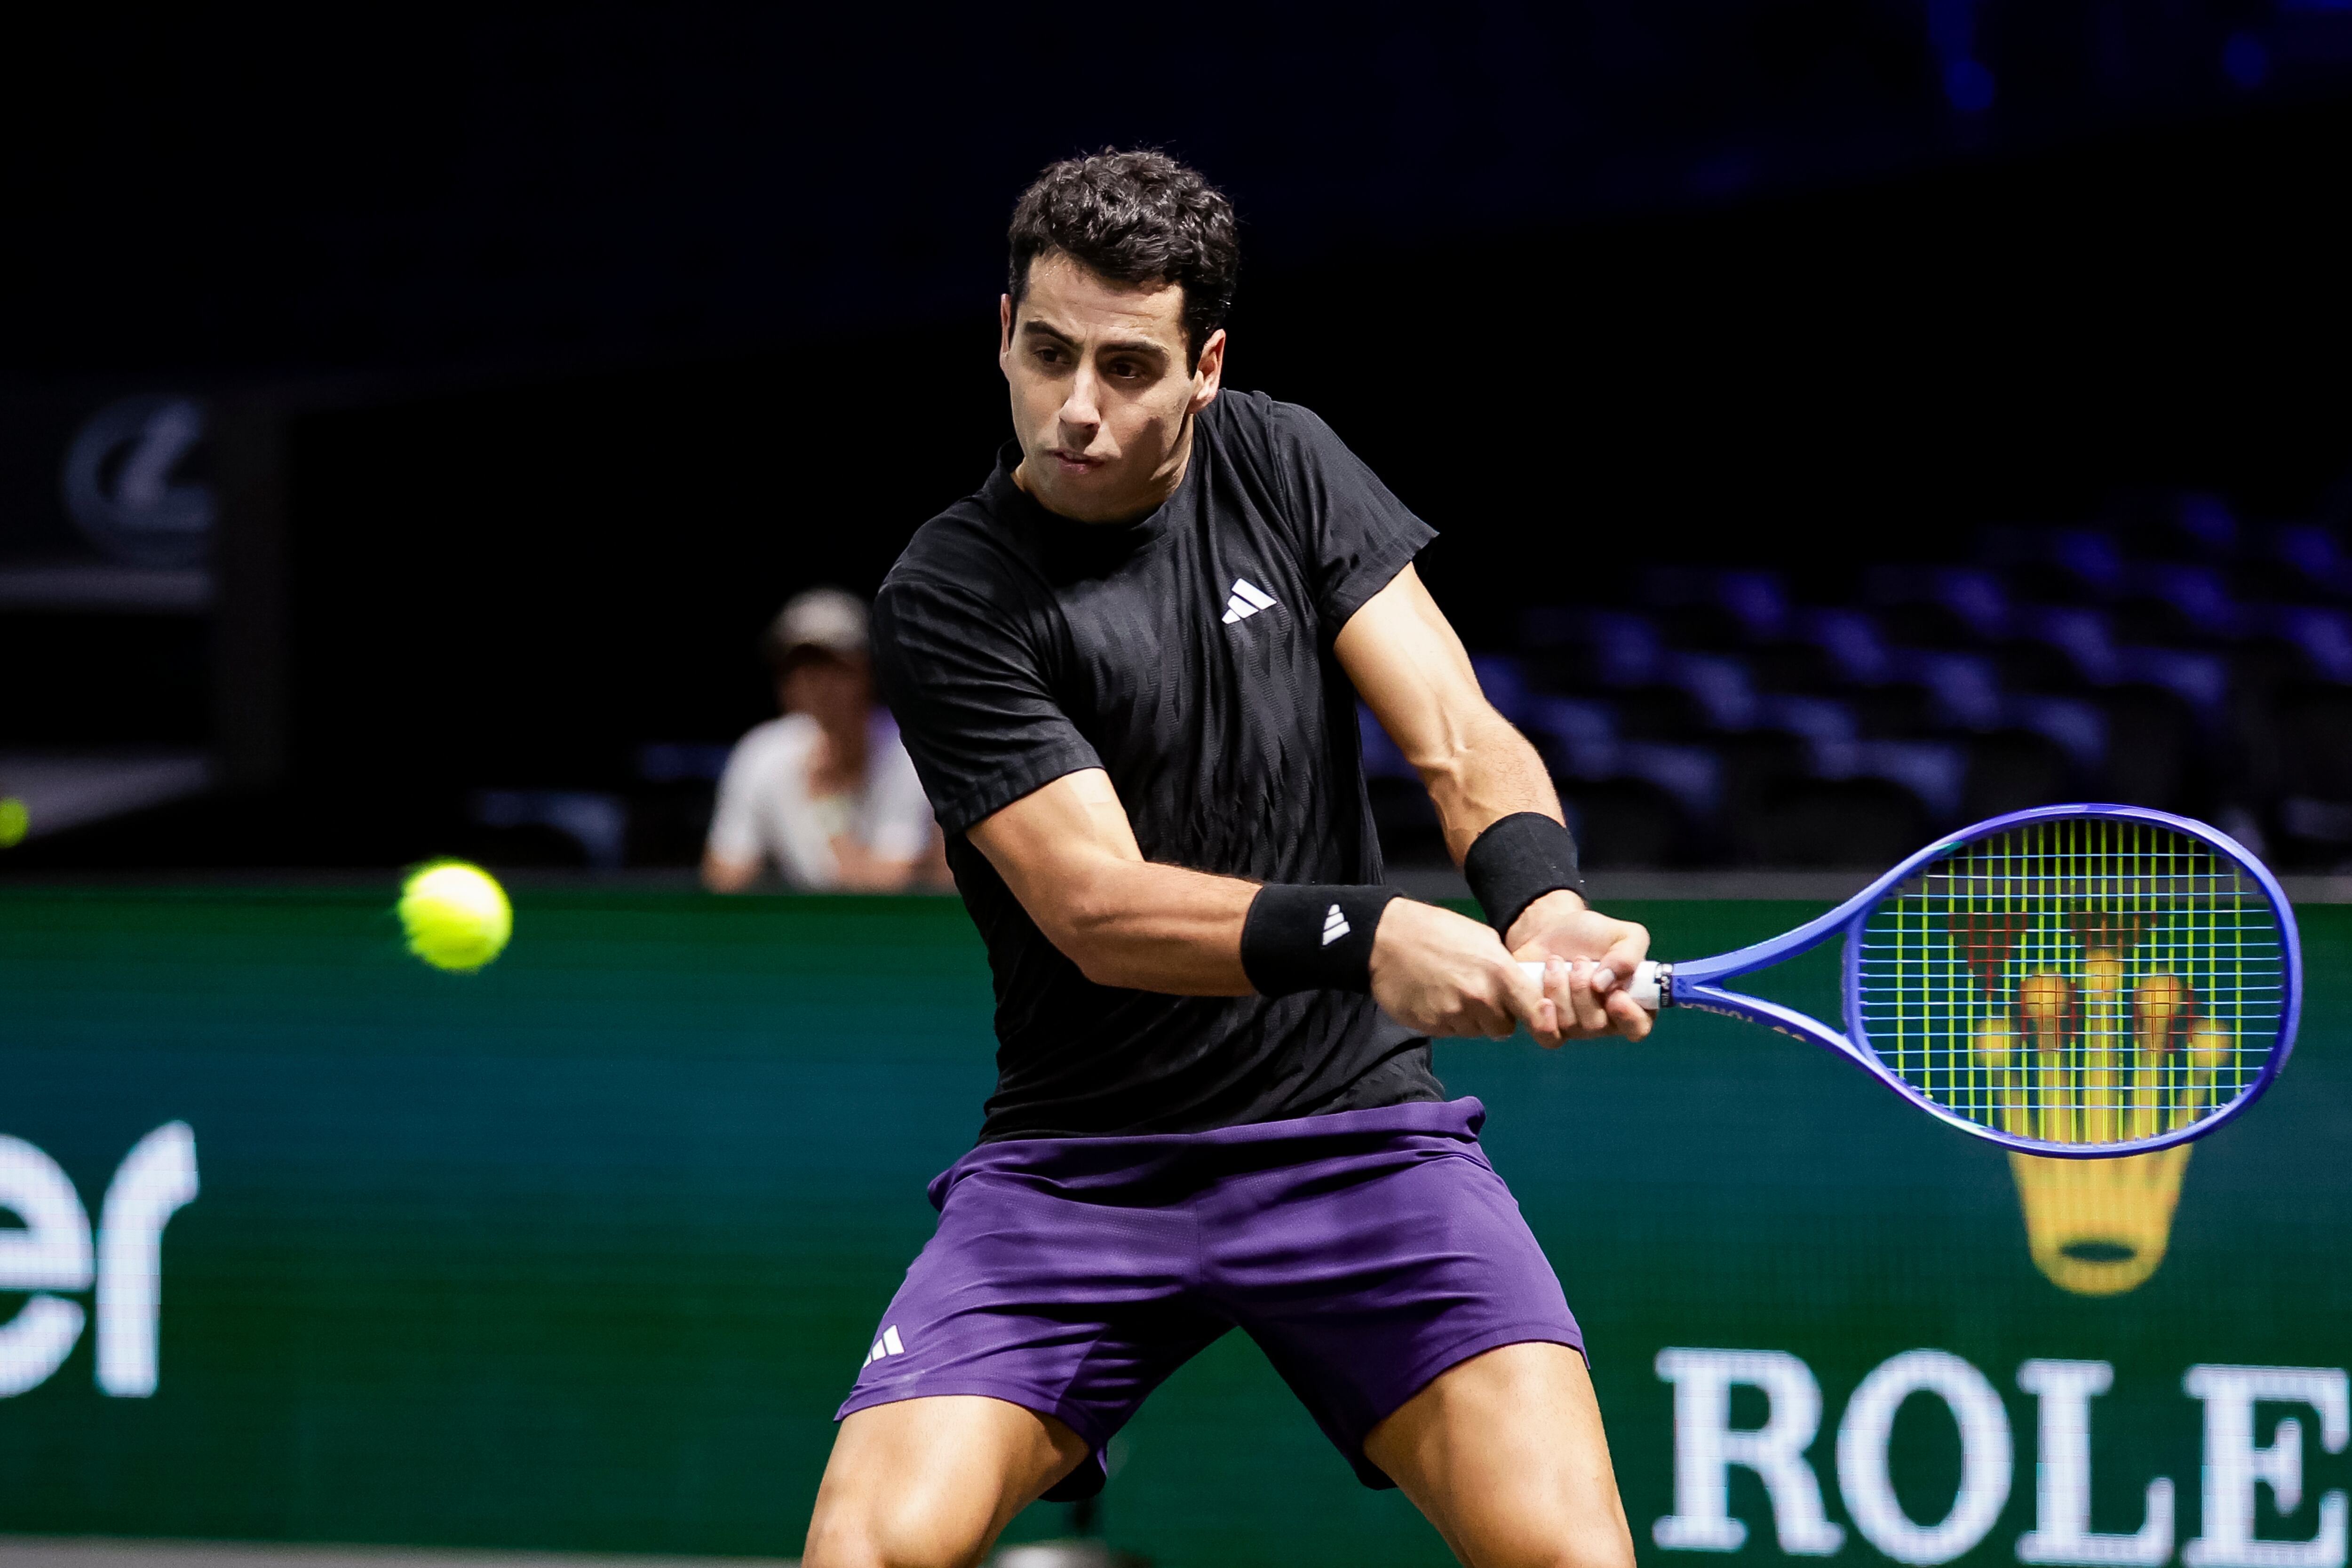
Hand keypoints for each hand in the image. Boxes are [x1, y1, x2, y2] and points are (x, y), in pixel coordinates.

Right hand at [1368, 899, 1565, 1044]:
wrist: (1387, 937)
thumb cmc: (1438, 930)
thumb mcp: (1483, 938)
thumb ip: (1505, 967)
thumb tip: (1520, 987)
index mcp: (1499, 973)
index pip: (1536, 1013)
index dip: (1542, 1021)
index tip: (1541, 1021)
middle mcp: (1480, 999)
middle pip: (1503, 1028)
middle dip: (1496, 1016)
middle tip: (1478, 994)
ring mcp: (1454, 1015)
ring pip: (1475, 1031)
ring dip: (1470, 1018)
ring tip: (1451, 991)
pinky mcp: (1431, 1026)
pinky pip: (1450, 1031)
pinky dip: (1447, 1019)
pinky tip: (1435, 996)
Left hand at [1504, 889, 1653, 1043]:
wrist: (1546, 928)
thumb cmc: (1590, 934)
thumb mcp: (1624, 934)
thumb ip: (1629, 955)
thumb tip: (1604, 984)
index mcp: (1630, 1002)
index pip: (1638, 1027)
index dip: (1629, 1017)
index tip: (1616, 995)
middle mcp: (1603, 1021)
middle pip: (1596, 1026)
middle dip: (1582, 988)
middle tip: (1578, 961)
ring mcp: (1573, 1027)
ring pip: (1568, 1025)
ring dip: (1558, 987)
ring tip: (1554, 962)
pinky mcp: (1545, 1026)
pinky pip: (1544, 1034)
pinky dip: (1539, 1011)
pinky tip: (1540, 994)